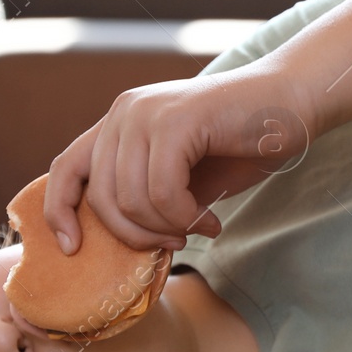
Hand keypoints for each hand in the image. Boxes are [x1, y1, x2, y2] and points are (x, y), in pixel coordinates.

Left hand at [45, 60, 316, 252]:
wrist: (292, 102)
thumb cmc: (243, 142)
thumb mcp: (184, 175)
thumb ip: (147, 194)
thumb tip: (120, 239)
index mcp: (119, 122)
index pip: (66, 168)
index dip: (58, 211)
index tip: (73, 249)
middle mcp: (124, 112)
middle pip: (101, 198)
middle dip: (137, 235)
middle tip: (175, 244)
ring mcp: (147, 113)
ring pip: (132, 200)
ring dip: (169, 228)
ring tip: (200, 227)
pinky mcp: (175, 121)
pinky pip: (163, 193)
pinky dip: (187, 218)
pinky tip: (211, 220)